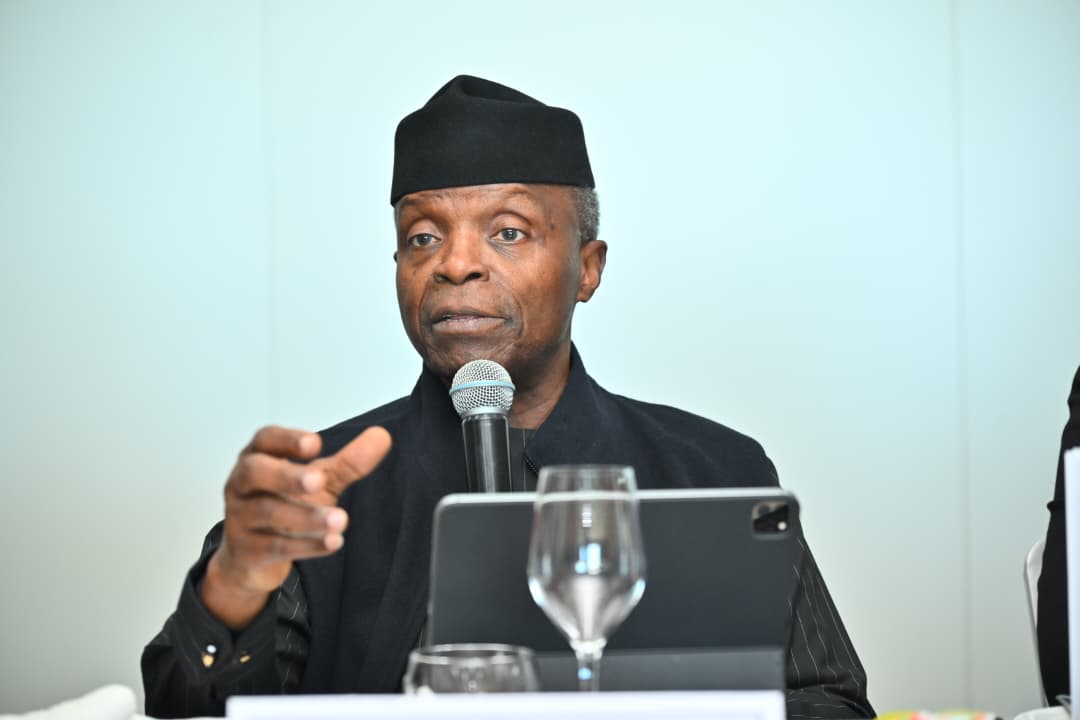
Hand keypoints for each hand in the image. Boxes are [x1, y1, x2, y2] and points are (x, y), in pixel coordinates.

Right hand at [201, 425, 391, 627]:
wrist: (251, 557)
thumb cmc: (284, 505)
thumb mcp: (318, 481)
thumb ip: (348, 462)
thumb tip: (382, 437)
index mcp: (258, 457)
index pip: (265, 439)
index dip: (287, 439)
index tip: (315, 443)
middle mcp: (242, 484)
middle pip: (255, 472)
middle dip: (287, 476)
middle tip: (319, 481)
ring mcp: (239, 518)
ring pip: (268, 512)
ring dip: (307, 516)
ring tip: (341, 520)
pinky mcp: (246, 551)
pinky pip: (274, 547)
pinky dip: (306, 546)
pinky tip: (333, 542)